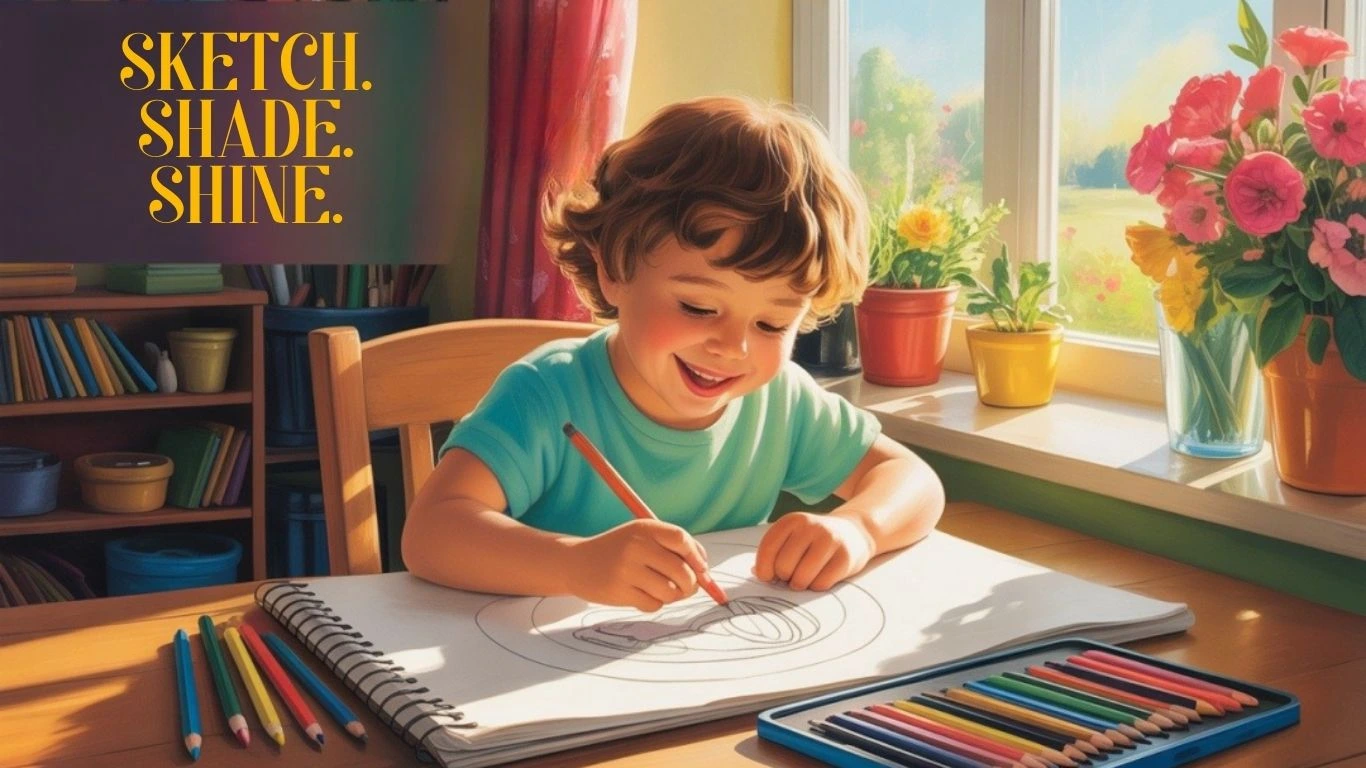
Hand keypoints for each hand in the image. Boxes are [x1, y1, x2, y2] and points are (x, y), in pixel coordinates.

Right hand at [563, 519, 710, 611]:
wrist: (576, 562)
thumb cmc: (618, 551)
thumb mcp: (641, 537)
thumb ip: (672, 548)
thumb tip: (705, 572)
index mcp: (645, 528)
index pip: (682, 540)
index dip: (697, 557)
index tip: (702, 570)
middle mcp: (636, 546)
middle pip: (682, 571)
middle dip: (691, 584)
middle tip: (686, 588)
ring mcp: (627, 569)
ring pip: (670, 592)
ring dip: (671, 596)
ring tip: (660, 590)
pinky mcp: (619, 591)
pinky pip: (653, 605)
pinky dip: (654, 604)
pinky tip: (641, 595)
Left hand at [753, 512, 873, 590]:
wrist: (853, 533)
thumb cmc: (812, 542)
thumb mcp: (791, 538)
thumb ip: (772, 553)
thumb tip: (756, 573)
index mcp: (792, 520)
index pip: (768, 548)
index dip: (764, 569)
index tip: (768, 576)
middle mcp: (810, 526)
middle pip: (783, 566)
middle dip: (784, 577)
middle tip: (791, 575)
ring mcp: (830, 540)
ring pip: (801, 578)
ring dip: (800, 584)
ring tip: (805, 577)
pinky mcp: (845, 557)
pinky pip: (821, 584)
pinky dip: (817, 586)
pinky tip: (821, 576)